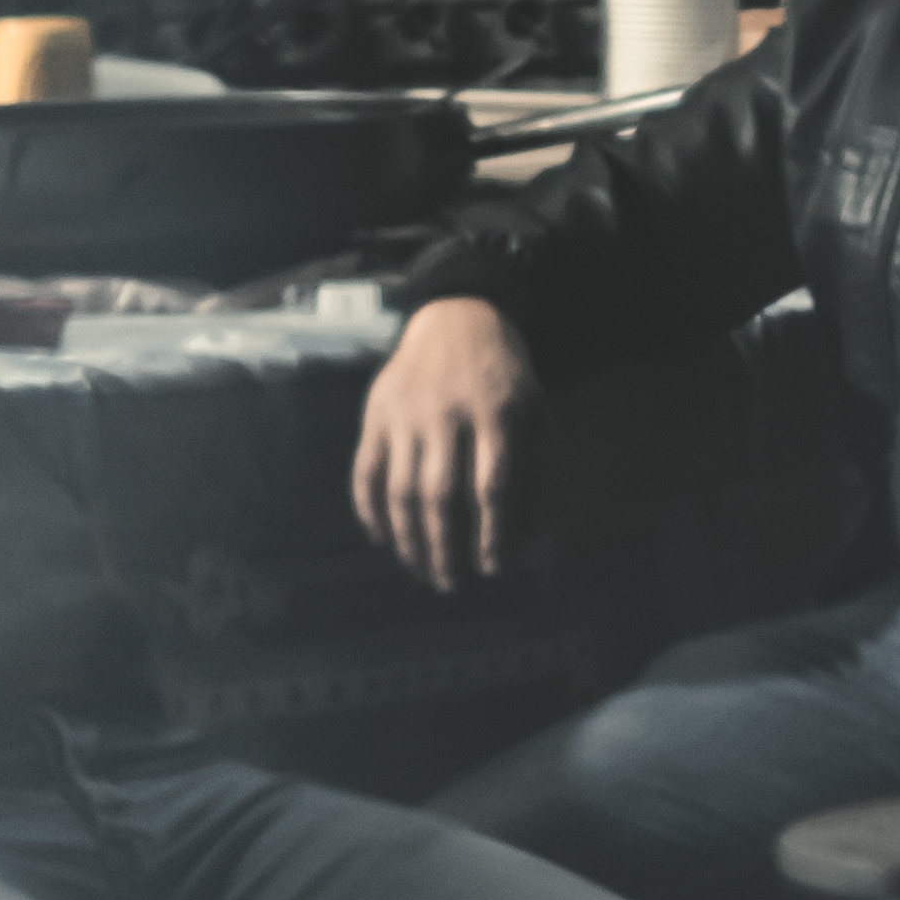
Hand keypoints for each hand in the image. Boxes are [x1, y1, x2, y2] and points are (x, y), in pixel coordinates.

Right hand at [353, 299, 538, 594]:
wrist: (456, 316)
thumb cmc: (504, 374)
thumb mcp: (534, 411)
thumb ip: (532, 469)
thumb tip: (523, 536)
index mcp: (496, 414)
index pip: (492, 488)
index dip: (492, 534)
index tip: (492, 567)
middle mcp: (447, 414)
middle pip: (441, 495)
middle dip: (444, 547)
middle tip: (449, 582)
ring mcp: (406, 414)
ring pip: (400, 490)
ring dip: (408, 539)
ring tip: (419, 569)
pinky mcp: (376, 414)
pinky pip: (365, 471)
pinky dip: (369, 511)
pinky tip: (383, 538)